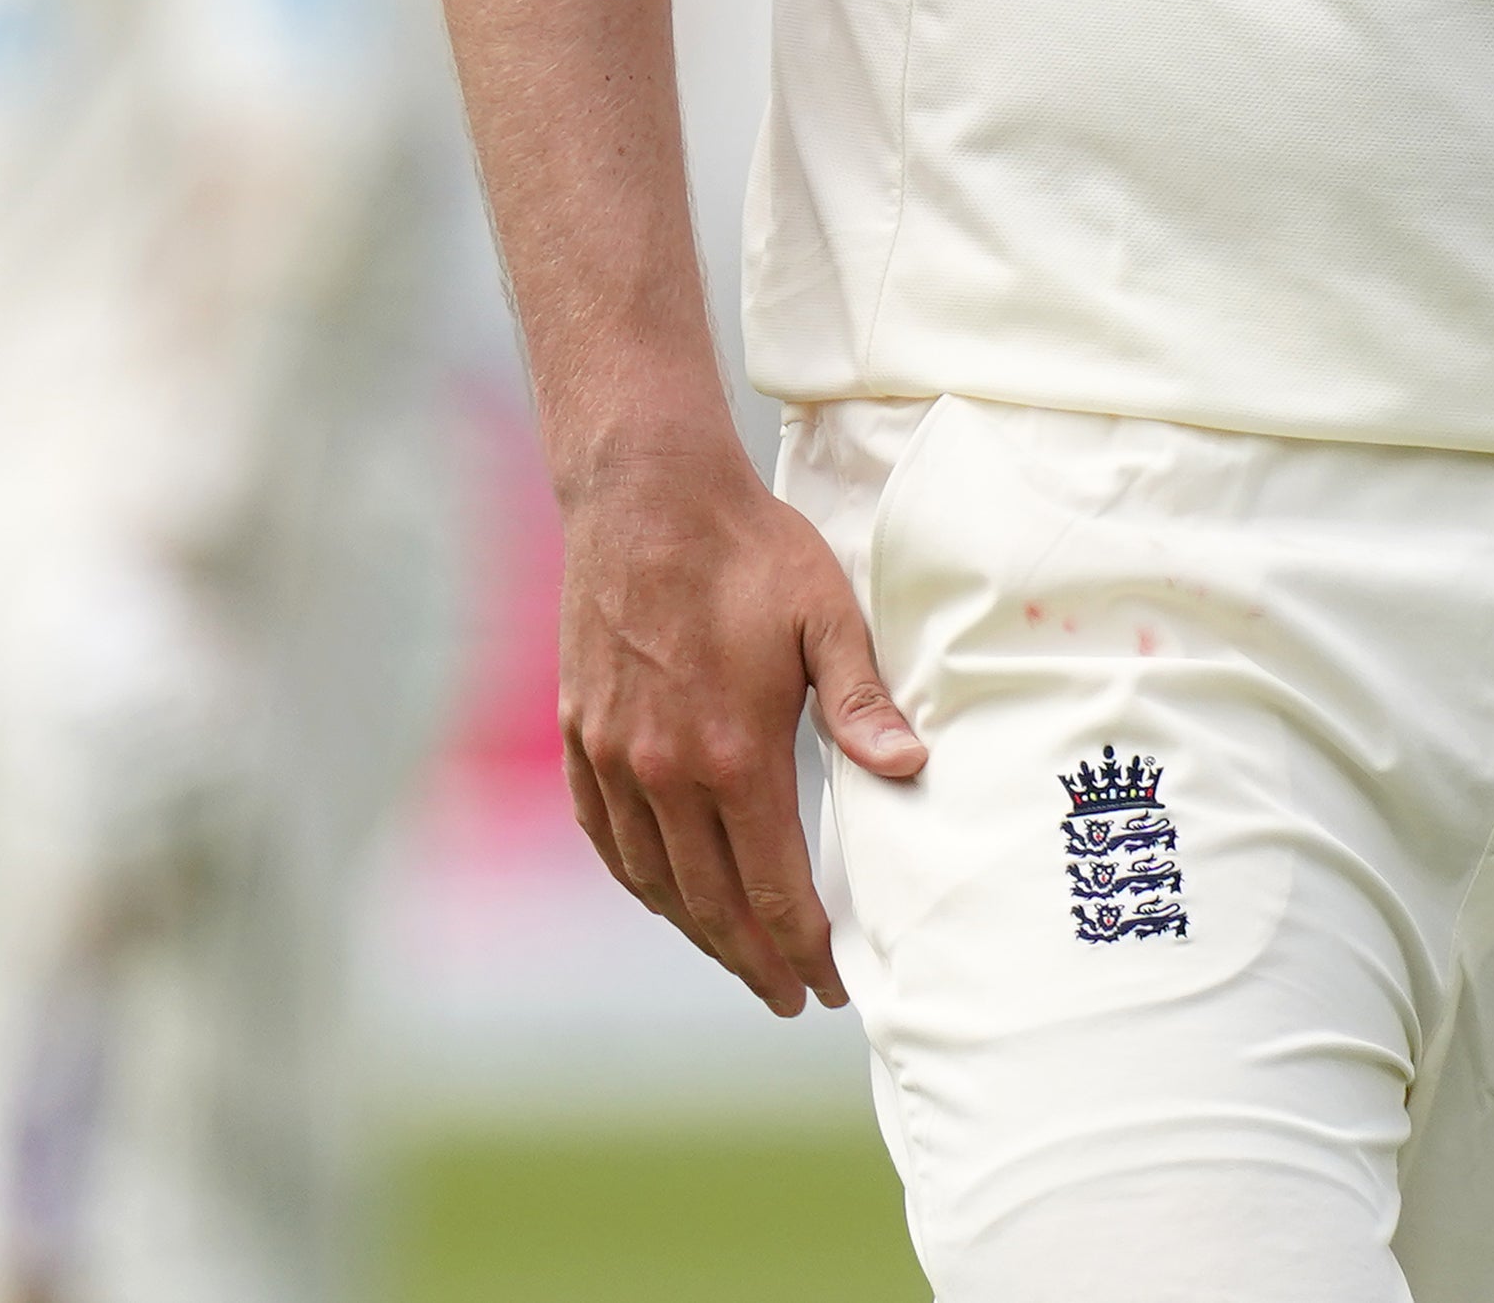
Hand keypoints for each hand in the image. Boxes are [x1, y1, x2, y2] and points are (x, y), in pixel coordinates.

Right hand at [555, 443, 927, 1013]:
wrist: (645, 495)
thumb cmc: (749, 550)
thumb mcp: (825, 616)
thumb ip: (864, 702)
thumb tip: (910, 772)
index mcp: (733, 754)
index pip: (773, 886)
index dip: (804, 947)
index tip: (830, 986)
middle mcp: (664, 772)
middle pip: (712, 902)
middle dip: (754, 962)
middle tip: (787, 998)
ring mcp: (615, 757)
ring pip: (655, 880)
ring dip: (698, 932)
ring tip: (738, 960)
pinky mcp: (582, 734)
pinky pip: (607, 836)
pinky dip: (640, 880)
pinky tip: (665, 895)